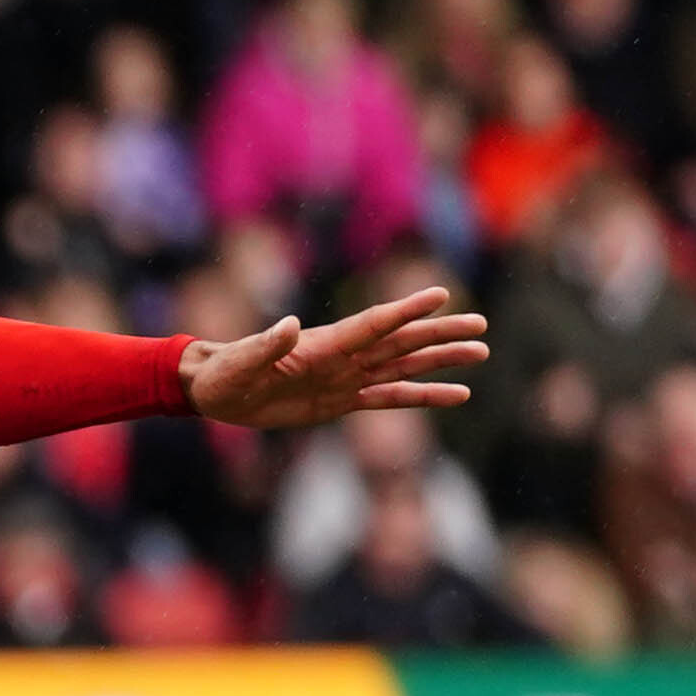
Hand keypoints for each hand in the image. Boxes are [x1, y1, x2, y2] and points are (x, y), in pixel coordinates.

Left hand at [178, 286, 485, 431]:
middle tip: (481, 325)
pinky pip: (390, 397)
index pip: (373, 324)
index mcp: (322, 344)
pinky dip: (422, 395)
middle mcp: (342, 356)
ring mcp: (346, 377)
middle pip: (401, 341)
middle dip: (440, 333)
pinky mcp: (342, 400)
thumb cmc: (223, 373)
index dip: (405, 311)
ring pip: (404, 365)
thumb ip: (267, 345)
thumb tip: (290, 325)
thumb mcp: (240, 363)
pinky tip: (456, 394)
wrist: (214, 393)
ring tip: (480, 353)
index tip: (440, 295)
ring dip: (441, 360)